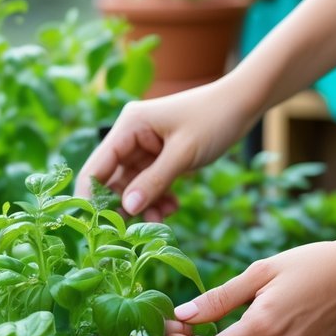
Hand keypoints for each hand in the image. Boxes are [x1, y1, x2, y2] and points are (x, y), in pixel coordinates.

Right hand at [75, 80, 252, 218]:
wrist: (243, 104)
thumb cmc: (214, 119)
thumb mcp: (183, 153)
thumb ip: (154, 182)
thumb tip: (128, 208)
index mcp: (128, 127)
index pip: (97, 166)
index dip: (91, 196)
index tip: (96, 226)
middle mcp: (130, 136)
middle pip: (112, 179)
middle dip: (123, 206)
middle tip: (134, 231)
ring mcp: (145, 148)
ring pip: (132, 186)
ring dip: (144, 206)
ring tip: (161, 219)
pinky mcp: (160, 158)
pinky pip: (150, 185)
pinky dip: (158, 199)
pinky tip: (172, 207)